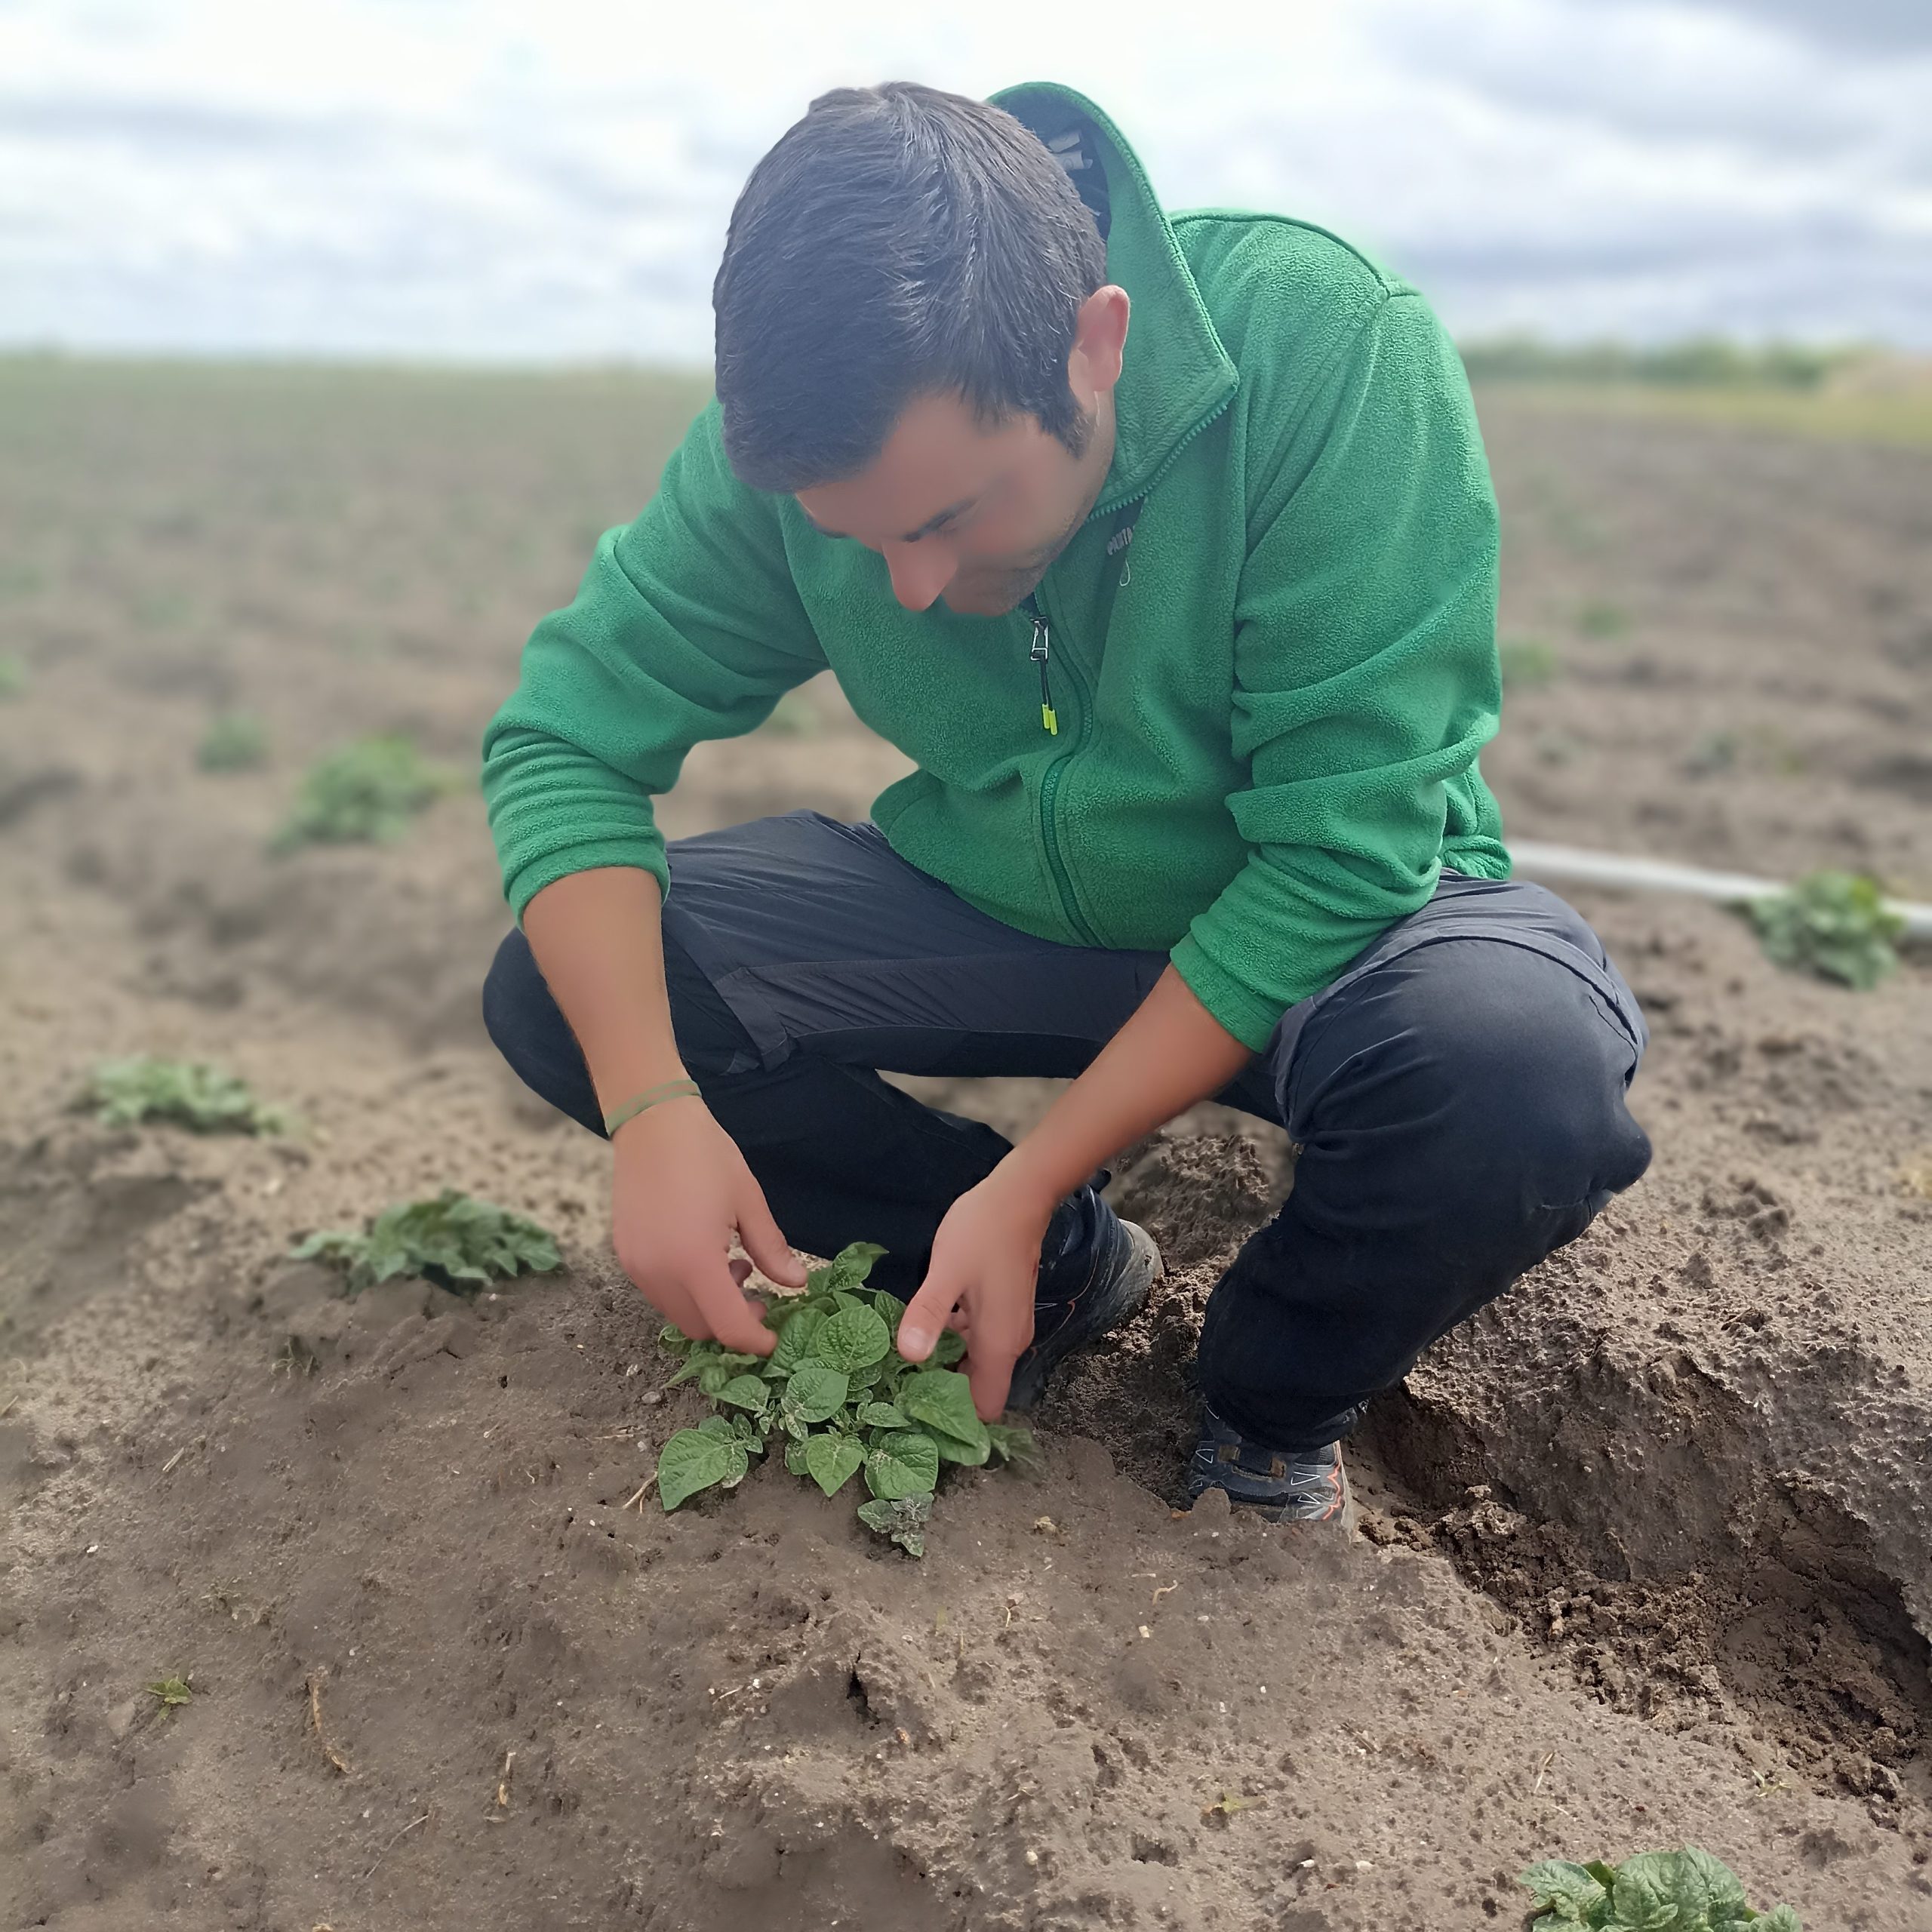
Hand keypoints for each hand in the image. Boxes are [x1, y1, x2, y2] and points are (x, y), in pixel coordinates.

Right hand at [609, 1098, 805, 1353]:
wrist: (651, 1122)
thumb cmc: (706, 1155)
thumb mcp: (749, 1201)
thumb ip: (772, 1249)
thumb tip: (796, 1284)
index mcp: (694, 1261)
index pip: (727, 1326)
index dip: (755, 1342)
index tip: (775, 1339)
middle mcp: (659, 1273)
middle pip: (700, 1327)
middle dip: (732, 1321)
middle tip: (757, 1292)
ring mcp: (637, 1266)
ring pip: (677, 1313)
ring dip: (707, 1304)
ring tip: (730, 1262)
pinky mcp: (625, 1255)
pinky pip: (659, 1292)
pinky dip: (684, 1289)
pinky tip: (701, 1253)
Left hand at [896, 1166, 1055, 1420]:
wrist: (1020, 1196)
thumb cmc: (983, 1232)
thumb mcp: (947, 1272)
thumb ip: (928, 1314)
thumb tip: (908, 1355)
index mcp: (998, 1343)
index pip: (985, 1408)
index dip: (954, 1418)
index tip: (914, 1415)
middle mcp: (1008, 1343)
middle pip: (978, 1390)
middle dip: (940, 1394)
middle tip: (894, 1391)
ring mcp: (1007, 1326)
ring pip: (976, 1366)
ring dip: (943, 1367)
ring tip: (898, 1365)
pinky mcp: (1002, 1310)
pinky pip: (976, 1343)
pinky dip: (952, 1344)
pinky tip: (921, 1330)